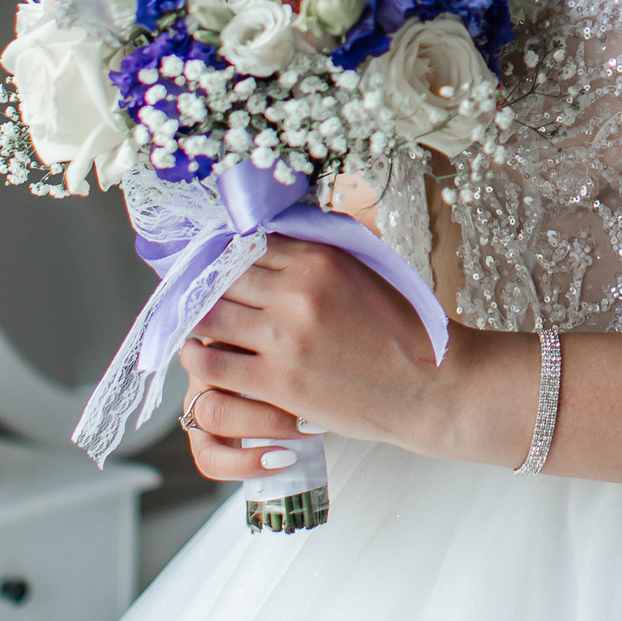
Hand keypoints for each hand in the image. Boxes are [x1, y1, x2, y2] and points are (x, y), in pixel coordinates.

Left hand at [178, 236, 450, 485]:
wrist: (431, 387)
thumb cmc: (407, 329)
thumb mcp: (369, 270)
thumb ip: (324, 251)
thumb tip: (283, 233)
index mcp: (321, 258)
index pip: (250, 242)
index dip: (225, 250)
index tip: (212, 258)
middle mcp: (297, 291)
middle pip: (223, 277)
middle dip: (204, 282)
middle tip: (190, 287)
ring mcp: (284, 338)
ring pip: (210, 317)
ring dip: (195, 317)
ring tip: (190, 318)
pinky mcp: (277, 381)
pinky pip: (214, 362)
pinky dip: (197, 355)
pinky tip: (196, 351)